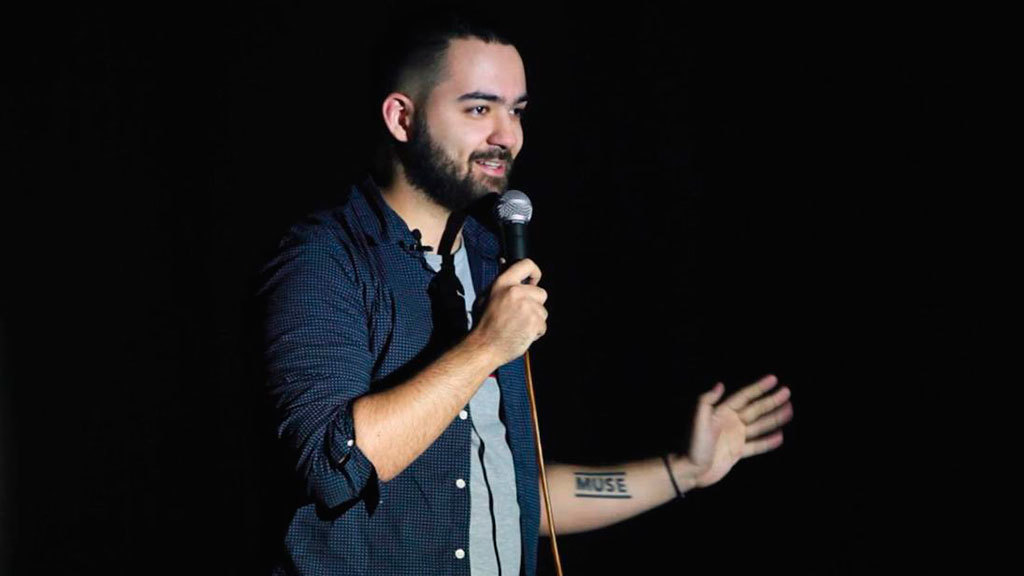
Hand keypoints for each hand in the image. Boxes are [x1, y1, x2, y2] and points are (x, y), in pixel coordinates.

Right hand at [472, 258, 547, 365]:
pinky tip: (521, 333)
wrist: (485, 346)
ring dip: (534, 319)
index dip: (534, 272)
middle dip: (535, 304)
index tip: (534, 280)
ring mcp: (527, 307)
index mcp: (503, 283)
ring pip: (543, 311)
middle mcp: (516, 292)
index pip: (527, 265)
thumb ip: (501, 283)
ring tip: (518, 325)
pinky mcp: (535, 321)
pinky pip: (543, 325)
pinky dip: (535, 332)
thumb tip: (506, 263)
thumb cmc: (484, 324)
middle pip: (541, 293)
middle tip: (520, 314)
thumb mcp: (486, 296)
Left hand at [686, 374, 793, 488]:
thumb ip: (707, 401)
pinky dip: (768, 441)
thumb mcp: (697, 420)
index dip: (759, 387)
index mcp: (722, 412)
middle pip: (755, 409)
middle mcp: (730, 422)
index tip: (774, 379)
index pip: (744, 396)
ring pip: (759, 425)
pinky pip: (756, 445)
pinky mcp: (737, 452)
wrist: (689, 470)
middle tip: (787, 392)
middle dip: (771, 401)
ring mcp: (735, 437)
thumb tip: (720, 384)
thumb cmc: (692, 445)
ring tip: (789, 411)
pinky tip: (780, 436)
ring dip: (774, 418)